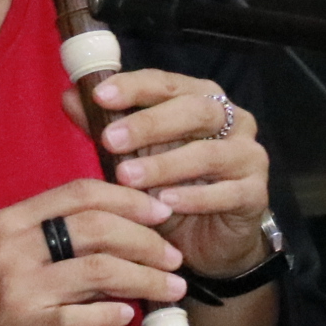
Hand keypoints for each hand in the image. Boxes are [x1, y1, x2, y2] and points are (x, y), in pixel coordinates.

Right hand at [0, 180, 182, 325]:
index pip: (80, 192)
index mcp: (11, 221)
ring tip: (172, 288)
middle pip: (98, 227)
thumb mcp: (3, 258)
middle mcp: (13, 246)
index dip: (128, 198)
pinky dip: (113, 314)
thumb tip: (116, 230)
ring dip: (146, 278)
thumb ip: (49, 239)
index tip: (159, 211)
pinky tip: (129, 316)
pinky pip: (84, 315)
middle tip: (175, 256)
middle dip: (147, 240)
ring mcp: (18, 286)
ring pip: (101, 269)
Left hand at [72, 69, 273, 282]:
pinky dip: (195, 197)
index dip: (134, 87)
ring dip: (166, 164)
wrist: (208, 241)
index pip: (168, 83)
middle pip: (195, 110)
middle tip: (110, 140)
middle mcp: (233, 121)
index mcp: (201, 100)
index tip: (100, 97)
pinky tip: (165, 204)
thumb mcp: (134, 156)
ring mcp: (248, 156)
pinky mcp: (256, 193)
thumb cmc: (171, 189)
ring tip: (128, 177)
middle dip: (149, 124)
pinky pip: (228, 192)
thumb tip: (69, 95)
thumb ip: (106, 126)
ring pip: (210, 153)